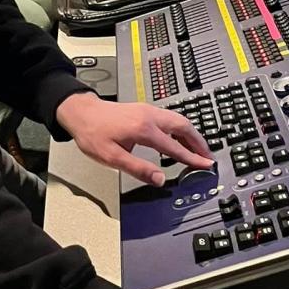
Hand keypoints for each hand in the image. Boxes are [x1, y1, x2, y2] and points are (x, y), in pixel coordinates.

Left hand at [55, 92, 211, 185]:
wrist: (81, 112)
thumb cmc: (93, 133)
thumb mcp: (113, 157)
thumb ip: (138, 169)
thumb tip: (160, 180)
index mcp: (144, 129)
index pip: (175, 147)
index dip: (192, 158)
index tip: (205, 166)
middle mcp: (150, 116)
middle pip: (183, 126)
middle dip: (198, 142)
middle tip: (207, 157)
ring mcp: (147, 110)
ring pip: (178, 119)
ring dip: (191, 134)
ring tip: (198, 148)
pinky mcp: (144, 109)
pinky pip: (170, 117)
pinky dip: (180, 128)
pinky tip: (178, 137)